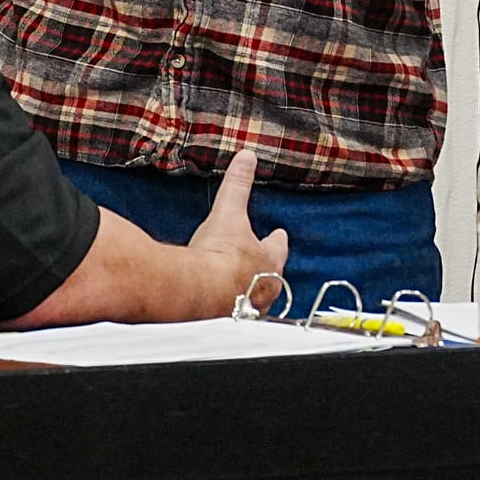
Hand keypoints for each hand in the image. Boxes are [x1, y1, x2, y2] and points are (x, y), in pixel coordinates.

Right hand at [190, 150, 289, 307]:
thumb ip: (238, 184)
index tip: (279, 234)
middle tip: (262, 263)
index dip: (277, 239)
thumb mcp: (228, 212)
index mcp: (269, 259)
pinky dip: (232, 308)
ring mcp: (250, 307)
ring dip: (251, 291)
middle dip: (266, 268)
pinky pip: (236, 314)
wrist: (200, 293)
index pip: (278, 246)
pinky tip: (224, 308)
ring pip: (256, 297)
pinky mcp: (231, 321)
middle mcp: (266, 286)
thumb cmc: (219, 254)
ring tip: (243, 287)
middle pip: (271, 274)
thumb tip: (248, 157)